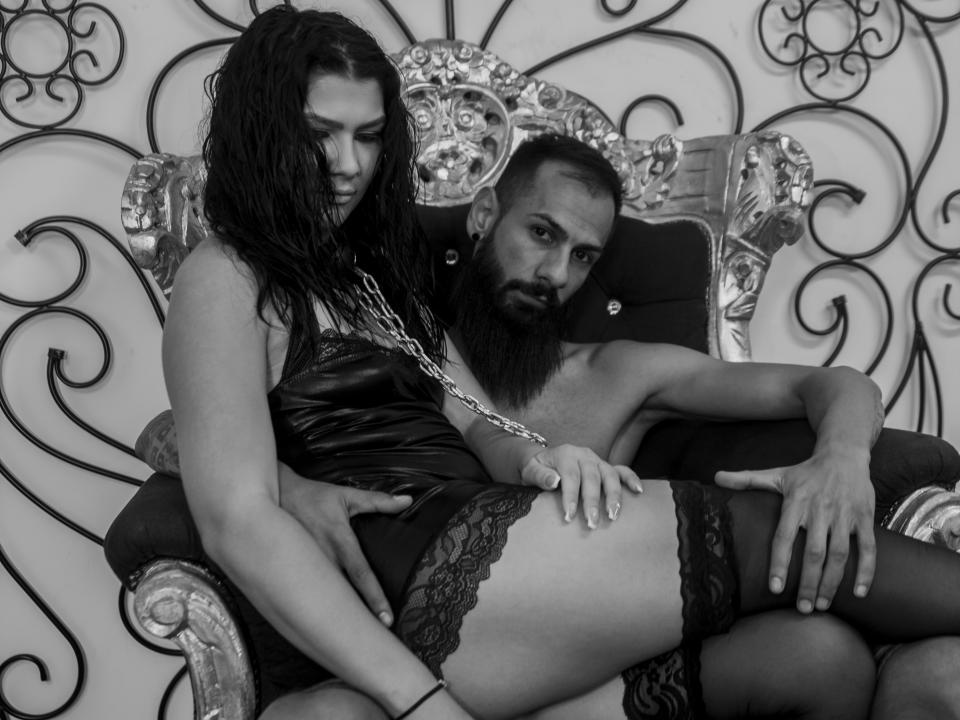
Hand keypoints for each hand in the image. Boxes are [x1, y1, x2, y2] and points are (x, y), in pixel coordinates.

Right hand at [278, 466, 411, 625]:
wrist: (272, 498)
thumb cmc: (313, 497)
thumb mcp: (346, 496)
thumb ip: (378, 501)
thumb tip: (407, 500)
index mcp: (339, 541)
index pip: (361, 574)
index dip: (374, 597)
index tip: (386, 619)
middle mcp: (322, 558)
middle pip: (342, 595)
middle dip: (356, 619)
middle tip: (374, 640)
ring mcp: (304, 567)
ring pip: (323, 598)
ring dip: (337, 617)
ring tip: (353, 641)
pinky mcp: (291, 572)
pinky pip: (306, 594)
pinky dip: (316, 609)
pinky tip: (324, 626)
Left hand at [522, 444, 642, 527]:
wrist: (541, 461)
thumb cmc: (535, 468)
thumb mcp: (530, 470)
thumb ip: (539, 475)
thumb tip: (554, 482)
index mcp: (565, 454)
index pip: (570, 476)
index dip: (570, 497)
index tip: (569, 517)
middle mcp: (584, 455)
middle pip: (592, 478)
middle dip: (592, 502)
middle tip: (592, 523)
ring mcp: (597, 460)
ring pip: (610, 475)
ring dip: (613, 495)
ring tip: (613, 515)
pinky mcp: (605, 467)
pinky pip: (622, 470)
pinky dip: (631, 479)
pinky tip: (638, 491)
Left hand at [715, 449, 875, 612]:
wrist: (844, 455)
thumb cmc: (806, 472)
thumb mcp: (777, 474)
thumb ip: (747, 479)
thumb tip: (715, 478)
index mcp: (796, 501)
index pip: (784, 536)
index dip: (780, 563)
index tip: (776, 588)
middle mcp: (820, 509)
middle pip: (815, 552)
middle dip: (809, 583)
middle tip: (803, 609)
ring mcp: (844, 514)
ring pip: (840, 554)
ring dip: (833, 582)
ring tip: (823, 606)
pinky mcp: (864, 517)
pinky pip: (868, 548)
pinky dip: (866, 571)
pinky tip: (859, 593)